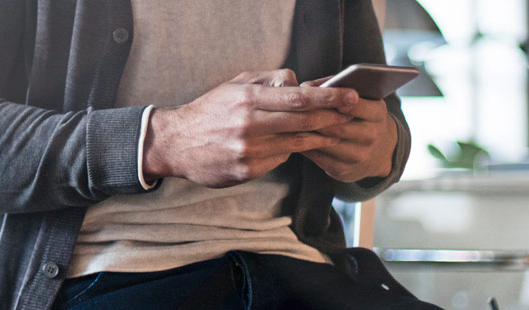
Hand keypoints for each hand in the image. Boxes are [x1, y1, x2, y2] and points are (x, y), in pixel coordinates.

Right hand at [142, 69, 359, 187]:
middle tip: (351, 112)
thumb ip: (269, 81)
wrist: (177, 143)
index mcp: (248, 99)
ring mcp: (249, 150)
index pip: (299, 97)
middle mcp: (249, 125)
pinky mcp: (247, 171)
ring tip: (333, 131)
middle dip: (332, 116)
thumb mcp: (235, 85)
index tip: (350, 96)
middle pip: (303, 120)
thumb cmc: (210, 110)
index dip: (329, 98)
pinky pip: (280, 159)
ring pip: (296, 143)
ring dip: (319, 136)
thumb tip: (301, 83)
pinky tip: (298, 146)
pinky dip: (291, 151)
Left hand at [299, 77, 397, 182]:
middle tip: (291, 108)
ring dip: (306, 132)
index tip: (314, 93)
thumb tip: (305, 87)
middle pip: (337, 126)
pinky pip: (318, 156)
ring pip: (325, 142)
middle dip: (314, 117)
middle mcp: (372, 136)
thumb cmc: (361, 116)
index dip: (333, 99)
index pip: (355, 105)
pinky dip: (304, 145)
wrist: (379, 151)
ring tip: (288, 121)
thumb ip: (336, 88)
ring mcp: (358, 155)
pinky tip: (292, 136)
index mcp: (378, 114)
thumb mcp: (360, 99)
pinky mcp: (343, 170)